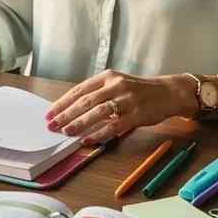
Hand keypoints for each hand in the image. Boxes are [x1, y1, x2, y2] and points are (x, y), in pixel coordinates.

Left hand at [45, 70, 194, 143]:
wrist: (169, 92)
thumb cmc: (139, 90)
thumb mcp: (118, 84)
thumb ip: (99, 93)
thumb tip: (73, 109)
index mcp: (108, 76)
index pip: (80, 90)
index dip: (62, 102)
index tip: (49, 113)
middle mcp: (116, 86)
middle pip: (85, 101)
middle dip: (65, 114)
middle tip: (52, 125)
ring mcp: (127, 100)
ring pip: (97, 113)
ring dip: (79, 123)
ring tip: (66, 132)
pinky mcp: (136, 115)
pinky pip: (113, 127)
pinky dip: (98, 134)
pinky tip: (87, 140)